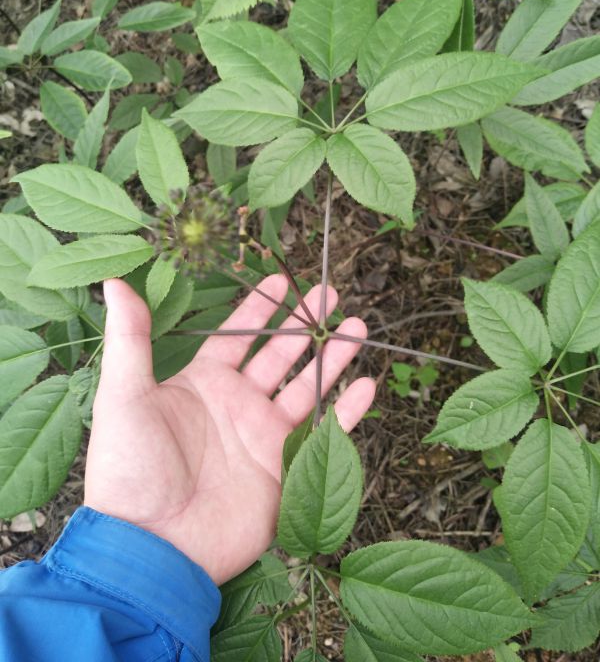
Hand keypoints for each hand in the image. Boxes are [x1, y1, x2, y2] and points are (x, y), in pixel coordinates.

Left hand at [84, 275, 374, 583]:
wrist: (153, 548)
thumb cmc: (130, 471)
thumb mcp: (123, 397)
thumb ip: (130, 339)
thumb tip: (116, 283)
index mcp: (202, 384)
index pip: (237, 335)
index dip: (259, 308)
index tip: (283, 279)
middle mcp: (237, 405)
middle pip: (280, 355)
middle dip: (305, 325)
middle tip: (331, 293)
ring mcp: (264, 437)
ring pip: (307, 386)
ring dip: (332, 357)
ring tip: (357, 327)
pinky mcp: (285, 470)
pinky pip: (324, 432)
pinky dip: (347, 411)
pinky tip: (366, 385)